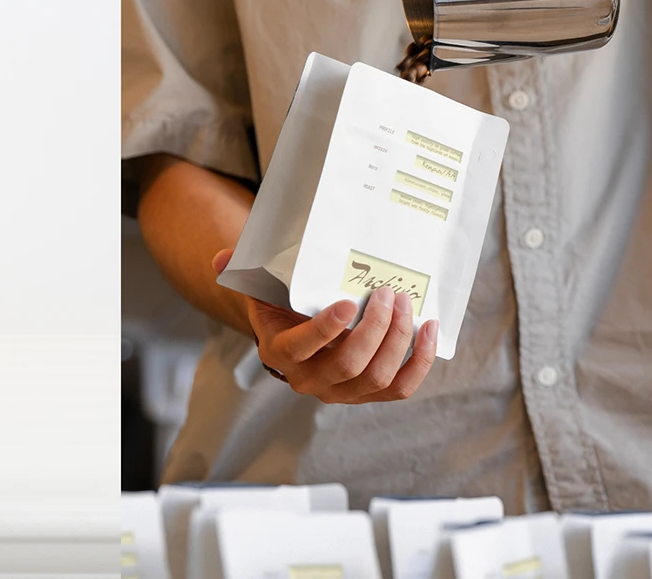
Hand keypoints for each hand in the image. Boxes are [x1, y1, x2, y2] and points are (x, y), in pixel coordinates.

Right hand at [212, 249, 438, 403]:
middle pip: (350, 365)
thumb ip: (240, 269)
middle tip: (388, 293)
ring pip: (378, 377)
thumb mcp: (258, 285)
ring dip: (398, 339)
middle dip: (375, 329)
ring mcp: (342, 392)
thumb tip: (222, 258)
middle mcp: (310, 380)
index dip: (327, 330)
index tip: (349, 302)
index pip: (303, 348)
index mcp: (280, 353)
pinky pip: (401, 388)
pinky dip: (421, 361)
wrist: (296, 331)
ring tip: (406, 303)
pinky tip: (429, 329)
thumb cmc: (281, 303)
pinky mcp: (370, 393)